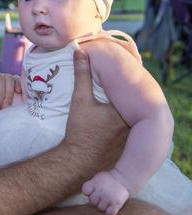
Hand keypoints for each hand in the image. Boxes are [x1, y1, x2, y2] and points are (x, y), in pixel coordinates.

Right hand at [63, 49, 128, 170]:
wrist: (78, 162)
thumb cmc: (79, 131)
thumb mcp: (79, 100)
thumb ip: (82, 76)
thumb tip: (80, 53)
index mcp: (125, 110)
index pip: (132, 92)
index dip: (128, 86)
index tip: (124, 78)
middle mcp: (134, 123)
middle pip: (136, 105)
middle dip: (130, 99)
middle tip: (123, 92)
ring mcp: (134, 138)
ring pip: (135, 119)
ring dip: (130, 113)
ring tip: (116, 109)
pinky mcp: (130, 148)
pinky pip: (134, 132)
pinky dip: (129, 127)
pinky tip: (117, 126)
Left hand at [82, 170, 129, 214]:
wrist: (122, 179)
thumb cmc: (107, 180)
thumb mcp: (97, 178)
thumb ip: (91, 186)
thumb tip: (87, 195)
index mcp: (95, 183)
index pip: (85, 190)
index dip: (88, 192)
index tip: (93, 191)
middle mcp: (101, 190)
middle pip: (92, 201)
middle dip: (96, 200)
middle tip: (101, 197)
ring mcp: (109, 197)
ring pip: (100, 208)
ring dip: (103, 206)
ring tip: (107, 201)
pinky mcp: (117, 203)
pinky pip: (110, 213)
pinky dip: (110, 212)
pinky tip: (112, 207)